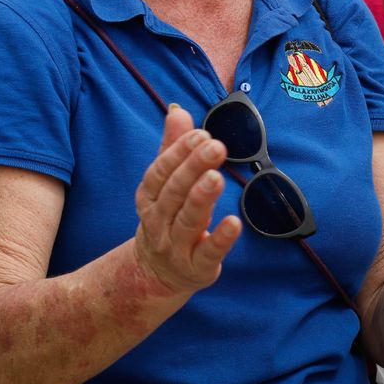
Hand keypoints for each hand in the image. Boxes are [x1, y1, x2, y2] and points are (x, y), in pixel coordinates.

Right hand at [131, 106, 241, 294]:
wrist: (157, 272)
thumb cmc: (168, 216)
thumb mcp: (165, 183)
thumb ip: (172, 147)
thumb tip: (178, 110)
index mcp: (149, 197)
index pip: (160, 171)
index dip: (179, 152)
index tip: (201, 133)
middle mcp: (158, 221)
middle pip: (174, 193)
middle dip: (193, 168)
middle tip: (215, 146)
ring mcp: (176, 246)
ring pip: (187, 221)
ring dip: (202, 198)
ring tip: (217, 177)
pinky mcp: (197, 267)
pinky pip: (208, 252)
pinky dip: (220, 239)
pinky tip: (234, 223)